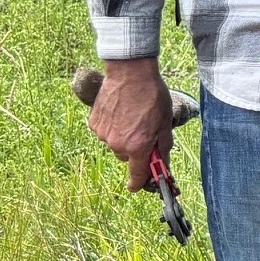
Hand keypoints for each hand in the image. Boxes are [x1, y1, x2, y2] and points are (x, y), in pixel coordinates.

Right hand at [83, 59, 185, 191]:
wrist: (130, 73)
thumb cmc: (152, 96)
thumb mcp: (165, 123)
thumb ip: (163, 147)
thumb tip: (163, 165)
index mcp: (137, 146)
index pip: (136, 174)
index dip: (138, 183)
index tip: (138, 186)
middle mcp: (117, 144)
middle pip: (127, 156)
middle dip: (136, 149)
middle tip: (144, 131)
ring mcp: (103, 134)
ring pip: (115, 144)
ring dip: (123, 136)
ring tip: (132, 116)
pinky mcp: (94, 123)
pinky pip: (105, 132)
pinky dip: (112, 126)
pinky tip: (120, 111)